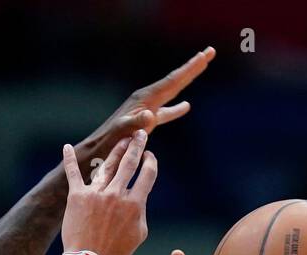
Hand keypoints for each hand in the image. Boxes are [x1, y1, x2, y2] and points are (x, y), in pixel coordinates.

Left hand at [61, 132, 156, 254]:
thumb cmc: (117, 250)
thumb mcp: (140, 232)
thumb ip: (142, 209)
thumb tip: (140, 194)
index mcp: (134, 203)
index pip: (147, 173)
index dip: (150, 162)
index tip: (149, 157)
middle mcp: (116, 194)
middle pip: (129, 162)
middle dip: (137, 145)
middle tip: (140, 134)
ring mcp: (95, 194)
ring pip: (107, 164)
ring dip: (116, 149)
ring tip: (121, 140)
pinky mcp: (77, 196)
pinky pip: (73, 173)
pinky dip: (69, 159)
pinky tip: (66, 147)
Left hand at [74, 48, 214, 170]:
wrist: (96, 151)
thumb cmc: (107, 144)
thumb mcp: (120, 133)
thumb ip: (134, 123)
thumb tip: (151, 115)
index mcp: (145, 100)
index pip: (172, 81)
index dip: (190, 69)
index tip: (206, 55)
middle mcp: (146, 100)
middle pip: (175, 80)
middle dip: (193, 67)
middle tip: (210, 51)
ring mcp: (146, 109)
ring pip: (173, 92)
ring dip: (187, 81)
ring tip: (202, 68)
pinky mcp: (145, 121)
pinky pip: (166, 110)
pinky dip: (176, 107)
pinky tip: (186, 106)